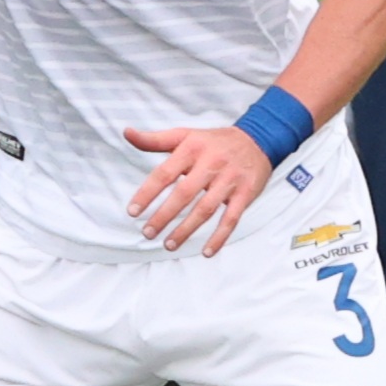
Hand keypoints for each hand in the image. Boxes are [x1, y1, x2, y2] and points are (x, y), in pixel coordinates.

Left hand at [122, 122, 274, 255]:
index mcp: (192, 149)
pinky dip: (219, 237)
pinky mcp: (246, 193)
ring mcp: (229, 180)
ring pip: (205, 209)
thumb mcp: (185, 135)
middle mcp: (211, 163)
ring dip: (186, 229)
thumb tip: (127, 133)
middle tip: (147, 233)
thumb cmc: (214, 141)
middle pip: (184, 194)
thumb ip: (155, 140)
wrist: (258, 139)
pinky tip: (206, 252)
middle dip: (164, 216)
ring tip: (168, 244)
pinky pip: (231, 219)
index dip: (147, 193)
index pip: (164, 174)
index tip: (132, 212)